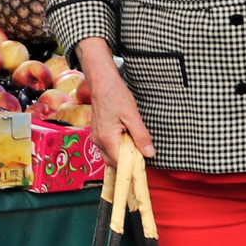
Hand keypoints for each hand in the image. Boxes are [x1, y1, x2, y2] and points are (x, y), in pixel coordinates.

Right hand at [76, 37, 154, 167]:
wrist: (101, 80)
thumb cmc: (115, 94)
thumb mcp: (132, 115)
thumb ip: (141, 136)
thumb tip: (149, 153)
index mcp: (106, 139)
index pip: (120, 164)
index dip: (133, 164)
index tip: (144, 160)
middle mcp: (98, 141)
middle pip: (114, 162)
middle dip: (127, 160)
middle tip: (141, 149)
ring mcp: (96, 137)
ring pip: (110, 155)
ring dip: (123, 152)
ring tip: (133, 139)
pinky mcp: (97, 132)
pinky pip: (108, 147)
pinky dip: (118, 146)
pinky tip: (126, 135)